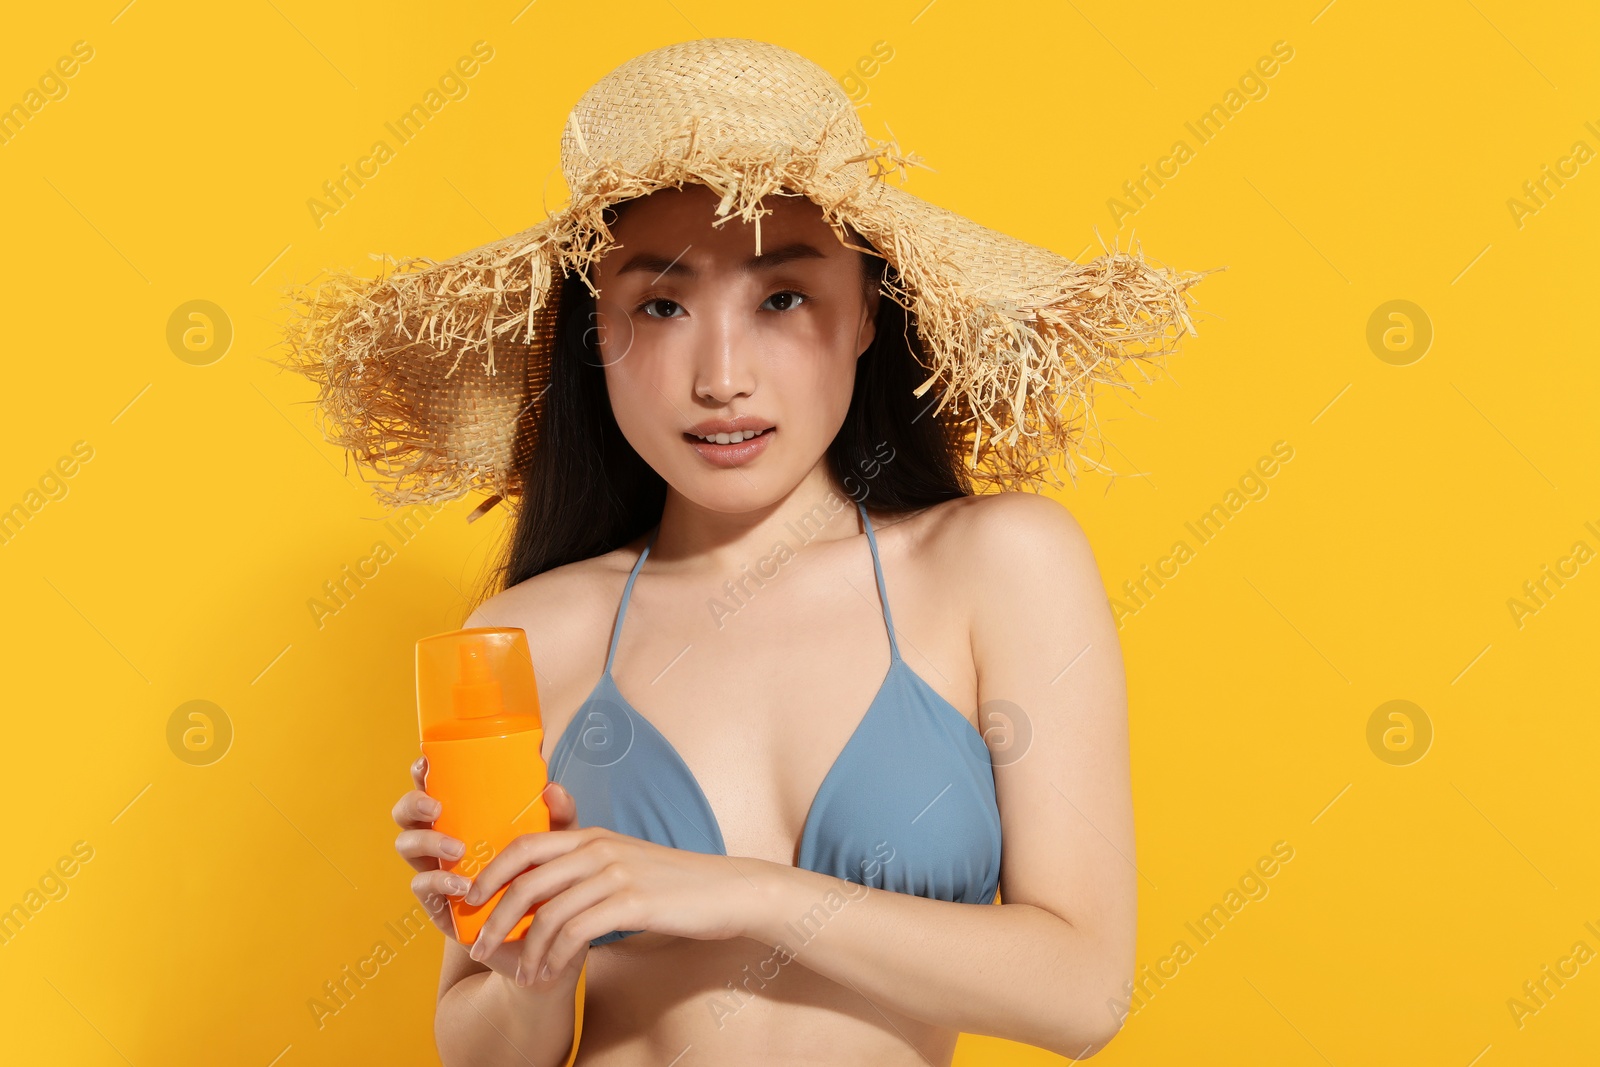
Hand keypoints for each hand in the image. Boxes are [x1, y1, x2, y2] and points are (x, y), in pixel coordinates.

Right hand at [391, 755, 583, 987]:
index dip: (421, 773)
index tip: (426, 763)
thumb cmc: (549, 880)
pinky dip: (438, 882)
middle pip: (407, 815)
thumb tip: (552, 787)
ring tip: (458, 849)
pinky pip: (421, 887)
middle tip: (436, 807)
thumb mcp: (559, 844)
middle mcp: (443, 840)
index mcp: (466, 818)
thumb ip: (560, 816)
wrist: (546, 941)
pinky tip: (462, 885)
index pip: (434, 787)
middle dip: (413, 805)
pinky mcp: (438, 905)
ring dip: (427, 842)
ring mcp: (436, 871)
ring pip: (406, 848)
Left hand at [464, 824, 771, 988]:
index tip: (470, 898)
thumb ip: (588, 866)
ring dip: (524, 948)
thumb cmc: (675, 882)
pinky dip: (555, 957)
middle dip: (493, 915)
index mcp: (592, 836)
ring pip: (548, 911)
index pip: (525, 843)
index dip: (490, 870)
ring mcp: (615, 874)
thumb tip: (548, 889)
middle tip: (477, 945)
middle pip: (526, 879)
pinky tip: (551, 974)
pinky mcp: (632, 902)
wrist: (727, 890)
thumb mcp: (627, 861)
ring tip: (518, 973)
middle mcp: (598, 849)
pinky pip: (577, 932)